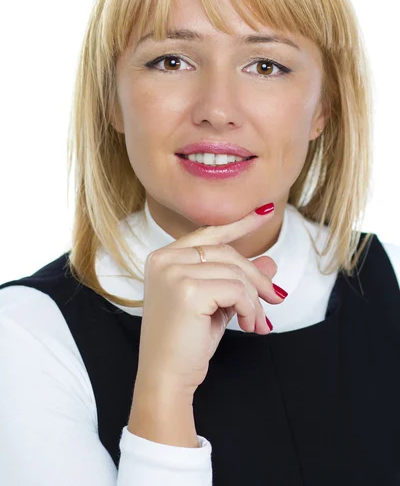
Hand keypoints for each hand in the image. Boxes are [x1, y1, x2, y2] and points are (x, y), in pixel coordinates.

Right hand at [136, 203, 283, 399]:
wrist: (165, 378)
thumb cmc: (185, 343)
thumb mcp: (216, 304)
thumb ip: (237, 281)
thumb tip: (270, 263)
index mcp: (164, 258)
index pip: (209, 234)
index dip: (240, 225)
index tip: (265, 212)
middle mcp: (165, 259)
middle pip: (228, 253)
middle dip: (256, 278)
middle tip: (275, 299)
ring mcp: (174, 272)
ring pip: (235, 273)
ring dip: (254, 300)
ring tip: (257, 323)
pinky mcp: (188, 289)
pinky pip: (236, 290)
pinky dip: (250, 308)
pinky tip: (248, 325)